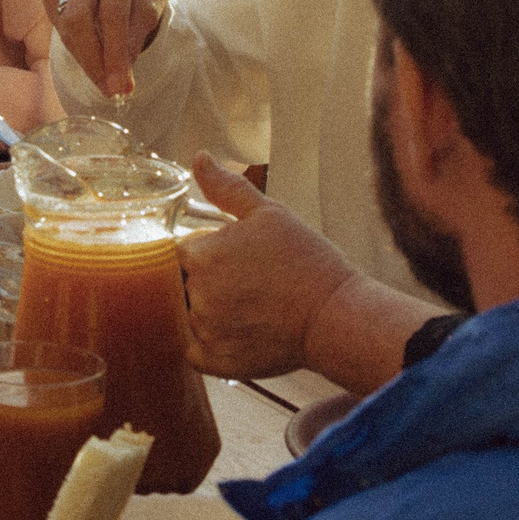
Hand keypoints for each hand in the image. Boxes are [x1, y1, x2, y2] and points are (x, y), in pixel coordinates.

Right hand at [43, 0, 171, 97]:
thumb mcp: (151, 6)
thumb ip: (136, 36)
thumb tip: (120, 76)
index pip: (113, 13)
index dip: (116, 54)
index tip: (122, 86)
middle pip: (80, 20)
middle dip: (94, 61)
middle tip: (109, 90)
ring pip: (67, 26)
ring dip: (85, 60)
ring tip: (105, 81)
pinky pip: (59, 26)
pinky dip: (76, 48)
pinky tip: (93, 57)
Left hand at [178, 155, 357, 378]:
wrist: (338, 317)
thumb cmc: (307, 262)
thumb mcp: (269, 214)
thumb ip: (226, 188)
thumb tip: (198, 158)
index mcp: (200, 255)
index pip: (181, 251)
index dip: (207, 253)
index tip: (237, 260)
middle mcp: (195, 294)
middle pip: (181, 283)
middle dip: (207, 282)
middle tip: (248, 285)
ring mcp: (204, 330)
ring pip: (188, 316)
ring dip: (210, 312)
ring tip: (252, 309)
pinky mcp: (215, 361)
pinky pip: (195, 350)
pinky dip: (211, 344)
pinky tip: (243, 333)